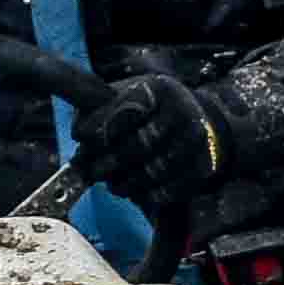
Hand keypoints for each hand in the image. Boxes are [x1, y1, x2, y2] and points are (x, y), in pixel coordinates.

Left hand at [79, 47, 224, 238]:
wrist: (193, 119)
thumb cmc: (146, 110)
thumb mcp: (121, 96)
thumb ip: (95, 109)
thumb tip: (80, 134)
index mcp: (159, 89)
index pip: (126, 110)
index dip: (100, 126)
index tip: (81, 137)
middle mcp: (184, 110)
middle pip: (139, 145)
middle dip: (109, 161)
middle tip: (92, 170)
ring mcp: (196, 140)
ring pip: (153, 171)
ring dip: (125, 183)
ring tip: (111, 183)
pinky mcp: (203, 166)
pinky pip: (169, 190)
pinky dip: (146, 196)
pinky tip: (134, 191)